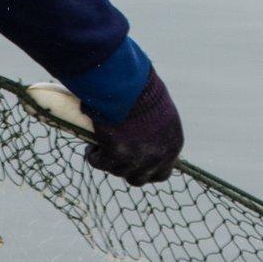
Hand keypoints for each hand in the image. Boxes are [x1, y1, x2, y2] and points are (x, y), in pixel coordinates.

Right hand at [85, 69, 181, 185]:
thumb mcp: (159, 112)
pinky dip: (93, 156)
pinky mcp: (115, 156)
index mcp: (172, 145)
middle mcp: (157, 157)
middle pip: (139, 178)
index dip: (147, 170)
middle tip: (115, 157)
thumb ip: (156, 132)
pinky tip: (90, 148)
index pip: (162, 172)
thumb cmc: (143, 88)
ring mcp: (136, 159)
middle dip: (126, 169)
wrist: (128, 83)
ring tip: (99, 147)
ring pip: (117, 171)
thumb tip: (144, 138)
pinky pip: (99, 162)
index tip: (135, 163)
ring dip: (108, 161)